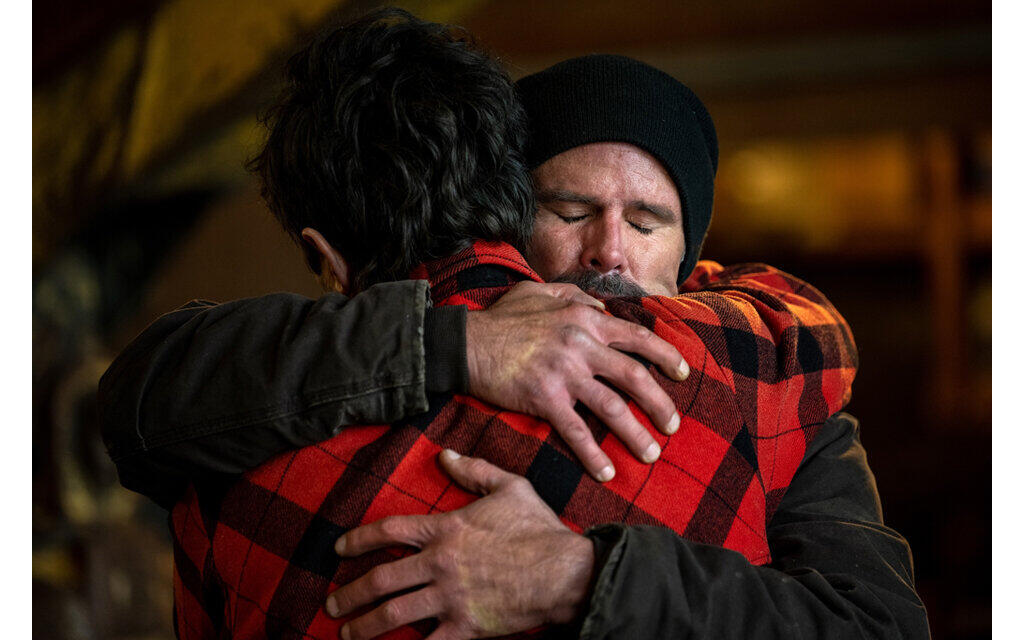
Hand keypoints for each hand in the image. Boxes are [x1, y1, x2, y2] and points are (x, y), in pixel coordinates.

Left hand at [326, 450, 594, 639]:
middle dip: (350, 593)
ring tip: (346, 631)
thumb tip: (445, 455)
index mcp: (447, 529)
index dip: (358, 539)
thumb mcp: (510, 486)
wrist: (565, 571)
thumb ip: (474, 469)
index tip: (339, 549)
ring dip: (364, 625)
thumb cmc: (539, 528)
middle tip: (332, 603)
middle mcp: (440, 563)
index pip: (389, 530)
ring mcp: (451, 597)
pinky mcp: (467, 626)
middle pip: (381, 579)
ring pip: (394, 614)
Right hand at [465, 281, 687, 481]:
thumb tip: (603, 308)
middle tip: (674, 425)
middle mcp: (581, 344)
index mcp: (585, 317)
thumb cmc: (502, 318)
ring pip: (613, 408)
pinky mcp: (545, 398)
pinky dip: (593, 455)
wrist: (466, 343)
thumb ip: (576, 296)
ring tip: (651, 454)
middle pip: (635, 376)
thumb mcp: (542, 292)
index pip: (637, 337)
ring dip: (636, 435)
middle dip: (660, 403)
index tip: (682, 373)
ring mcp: (565, 372)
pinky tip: (606, 472)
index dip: (665, 356)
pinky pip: (576, 431)